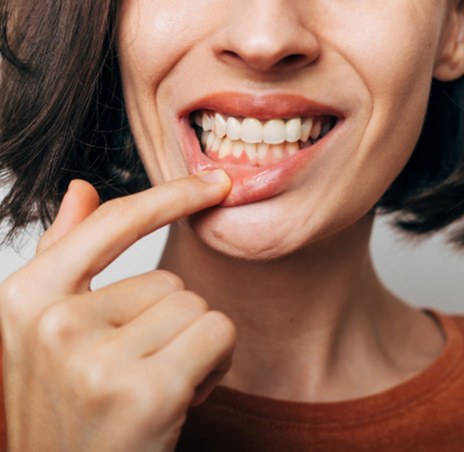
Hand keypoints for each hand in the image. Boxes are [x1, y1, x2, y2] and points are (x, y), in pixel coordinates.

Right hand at [0, 171, 234, 451]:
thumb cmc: (67, 403)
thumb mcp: (45, 328)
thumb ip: (62, 253)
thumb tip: (81, 188)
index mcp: (26, 299)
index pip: (112, 223)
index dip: (171, 196)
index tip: (214, 182)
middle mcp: (55, 324)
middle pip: (169, 278)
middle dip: (170, 322)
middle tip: (140, 367)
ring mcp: (98, 360)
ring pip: (196, 307)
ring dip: (192, 343)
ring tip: (155, 382)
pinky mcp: (148, 392)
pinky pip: (218, 333)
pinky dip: (215, 362)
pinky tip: (181, 397)